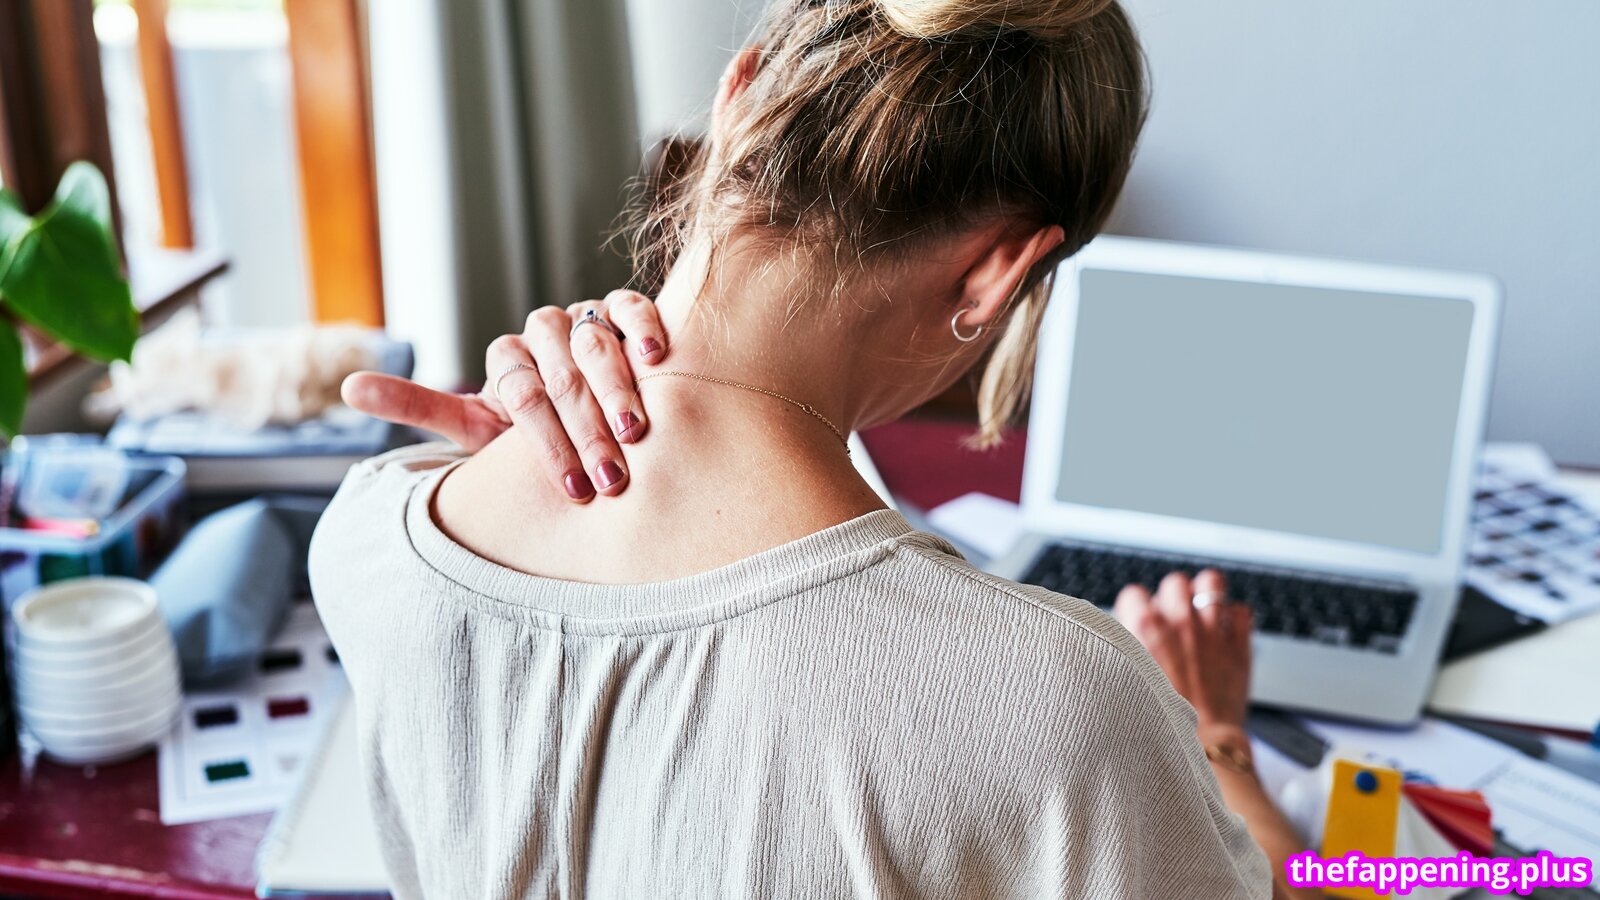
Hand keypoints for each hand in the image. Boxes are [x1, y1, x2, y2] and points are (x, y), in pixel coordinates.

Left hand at [341, 290, 667, 501]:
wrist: (590, 418)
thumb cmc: (530, 437)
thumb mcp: (475, 428)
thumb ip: (420, 406)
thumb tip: (347, 387)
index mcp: (504, 360)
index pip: (521, 395)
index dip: (546, 443)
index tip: (571, 487)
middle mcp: (540, 332)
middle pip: (560, 375)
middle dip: (586, 431)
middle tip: (610, 477)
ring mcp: (581, 318)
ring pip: (594, 342)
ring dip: (617, 390)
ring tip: (637, 431)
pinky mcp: (620, 308)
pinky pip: (631, 307)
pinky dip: (644, 328)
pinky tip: (657, 359)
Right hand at [1113, 570, 1252, 735]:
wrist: (1201, 744)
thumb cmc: (1160, 718)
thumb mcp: (1127, 678)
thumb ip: (1126, 649)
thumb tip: (1125, 635)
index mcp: (1145, 627)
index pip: (1134, 594)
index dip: (1136, 609)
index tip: (1139, 621)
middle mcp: (1179, 621)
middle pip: (1174, 582)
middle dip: (1172, 597)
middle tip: (1172, 618)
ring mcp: (1213, 630)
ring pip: (1211, 583)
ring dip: (1205, 594)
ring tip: (1202, 609)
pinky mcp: (1239, 645)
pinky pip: (1241, 611)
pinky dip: (1234, 618)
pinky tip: (1225, 630)